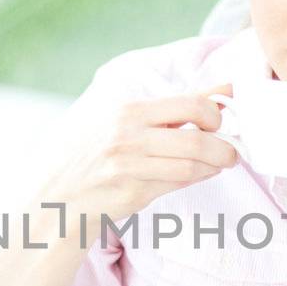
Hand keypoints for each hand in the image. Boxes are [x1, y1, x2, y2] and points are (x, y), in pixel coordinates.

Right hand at [33, 82, 239, 229]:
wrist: (54, 195)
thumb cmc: (89, 151)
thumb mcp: (116, 118)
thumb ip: (166, 107)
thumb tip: (221, 90)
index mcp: (126, 110)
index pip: (190, 104)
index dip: (217, 112)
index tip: (223, 119)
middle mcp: (128, 137)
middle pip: (198, 139)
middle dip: (224, 146)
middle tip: (232, 151)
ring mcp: (130, 167)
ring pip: (192, 166)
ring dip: (214, 166)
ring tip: (220, 163)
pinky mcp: (133, 194)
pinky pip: (177, 184)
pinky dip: (195, 179)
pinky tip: (198, 174)